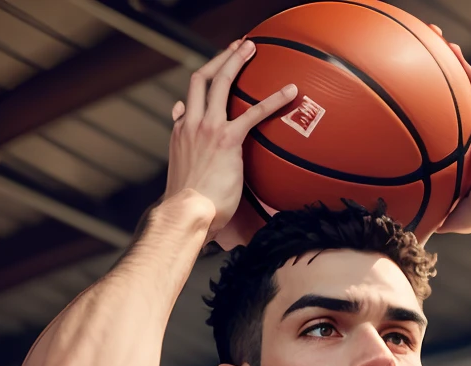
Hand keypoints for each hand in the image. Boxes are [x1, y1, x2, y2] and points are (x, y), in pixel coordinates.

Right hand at [165, 40, 295, 242]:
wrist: (186, 213)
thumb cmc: (189, 209)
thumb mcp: (186, 183)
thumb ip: (190, 168)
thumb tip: (195, 170)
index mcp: (180, 134)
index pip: (185, 105)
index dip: (194, 95)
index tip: (205, 85)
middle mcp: (191, 124)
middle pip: (201, 79)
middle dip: (219, 60)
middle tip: (237, 48)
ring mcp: (207, 128)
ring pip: (220, 81)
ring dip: (235, 60)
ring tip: (251, 47)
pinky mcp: (226, 139)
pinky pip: (253, 112)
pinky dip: (273, 99)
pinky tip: (291, 92)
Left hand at [430, 33, 470, 234]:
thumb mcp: (453, 213)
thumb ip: (436, 216)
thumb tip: (419, 233)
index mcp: (461, 151)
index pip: (443, 125)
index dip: (429, 112)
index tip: (411, 102)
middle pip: (450, 96)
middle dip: (435, 76)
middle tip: (416, 58)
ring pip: (463, 83)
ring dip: (450, 62)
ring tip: (433, 38)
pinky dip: (465, 67)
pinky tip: (451, 51)